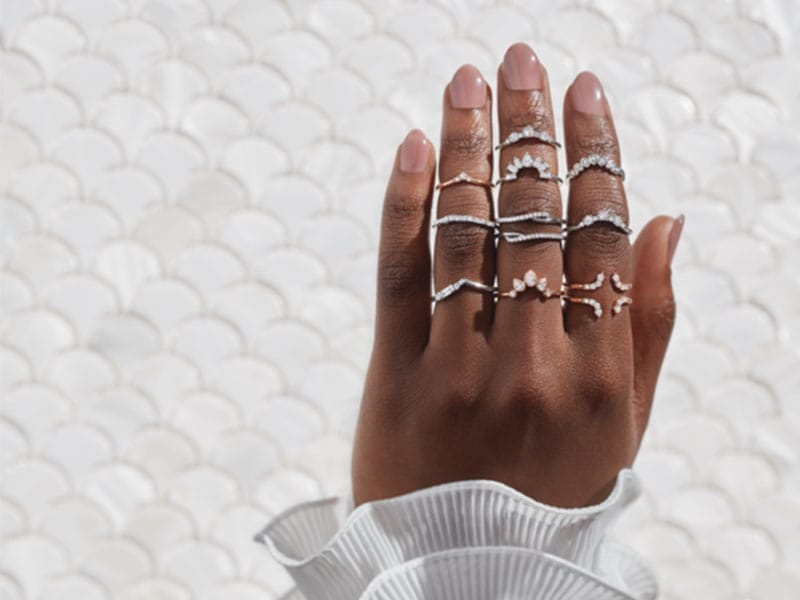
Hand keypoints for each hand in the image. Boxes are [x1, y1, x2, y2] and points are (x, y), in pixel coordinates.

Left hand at [351, 43, 682, 508]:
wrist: (464, 570)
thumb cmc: (552, 493)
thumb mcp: (624, 426)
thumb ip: (650, 324)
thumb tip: (666, 222)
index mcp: (601, 373)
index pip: (601, 234)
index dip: (594, 152)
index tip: (583, 90)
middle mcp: (533, 362)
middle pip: (534, 218)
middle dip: (528, 128)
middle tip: (522, 60)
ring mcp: (459, 367)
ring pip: (466, 232)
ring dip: (468, 146)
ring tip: (469, 81)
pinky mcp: (395, 376)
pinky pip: (400, 274)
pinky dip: (405, 204)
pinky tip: (416, 145)